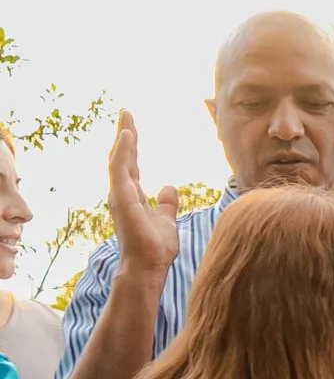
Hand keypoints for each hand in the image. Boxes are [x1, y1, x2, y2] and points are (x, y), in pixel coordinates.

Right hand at [106, 111, 182, 278]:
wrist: (148, 266)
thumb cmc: (155, 248)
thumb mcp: (166, 219)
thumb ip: (166, 203)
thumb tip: (169, 187)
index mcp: (132, 196)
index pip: (131, 164)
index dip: (131, 145)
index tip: (132, 126)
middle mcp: (122, 193)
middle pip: (122, 157)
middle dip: (125, 134)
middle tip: (126, 112)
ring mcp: (120, 195)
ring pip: (118, 159)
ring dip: (123, 138)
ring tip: (127, 117)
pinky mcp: (121, 199)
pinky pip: (120, 170)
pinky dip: (122, 151)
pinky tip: (127, 136)